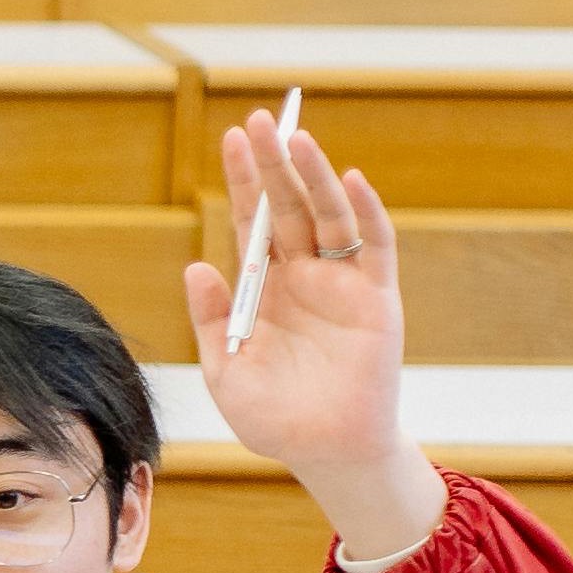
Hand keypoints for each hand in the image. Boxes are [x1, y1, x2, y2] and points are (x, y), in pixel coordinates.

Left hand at [180, 111, 438, 563]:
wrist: (326, 453)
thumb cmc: (275, 419)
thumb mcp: (226, 372)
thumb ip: (211, 320)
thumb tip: (196, 265)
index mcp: (264, 288)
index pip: (251, 222)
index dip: (244, 180)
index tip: (233, 137)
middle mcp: (303, 276)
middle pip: (288, 207)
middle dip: (274, 164)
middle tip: (260, 119)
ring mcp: (341, 283)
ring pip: (328, 216)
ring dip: (314, 177)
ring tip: (296, 138)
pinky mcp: (377, 298)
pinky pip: (373, 247)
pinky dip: (365, 213)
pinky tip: (350, 180)